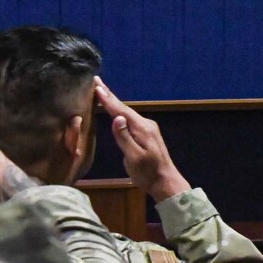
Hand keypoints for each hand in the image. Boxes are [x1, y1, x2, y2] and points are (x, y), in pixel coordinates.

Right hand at [96, 79, 188, 202]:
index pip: (121, 110)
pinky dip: (119, 111)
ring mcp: (147, 128)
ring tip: (102, 91)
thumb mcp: (134, 157)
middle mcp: (145, 124)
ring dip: (114, 102)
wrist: (165, 182)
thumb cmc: (148, 173)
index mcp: (142, 128)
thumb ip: (124, 138)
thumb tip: (116, 118)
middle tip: (97, 81)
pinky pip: (130, 119)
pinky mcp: (146, 134)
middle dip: (110, 95)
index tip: (96, 86)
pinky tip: (115, 110)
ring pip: (127, 112)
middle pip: (124, 107)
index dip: (108, 99)